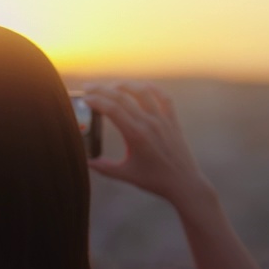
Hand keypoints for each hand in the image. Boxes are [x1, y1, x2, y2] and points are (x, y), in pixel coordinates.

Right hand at [83, 84, 211, 207]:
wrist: (184, 183)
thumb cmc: (155, 180)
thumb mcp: (126, 175)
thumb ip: (104, 168)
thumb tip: (87, 162)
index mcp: (136, 135)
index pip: (112, 110)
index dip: (96, 101)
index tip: (84, 98)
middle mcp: (149, 123)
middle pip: (122, 97)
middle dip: (102, 90)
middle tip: (88, 87)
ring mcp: (162, 119)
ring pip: (142, 91)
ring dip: (124, 85)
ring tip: (111, 85)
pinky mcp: (172, 120)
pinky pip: (163, 96)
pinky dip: (151, 88)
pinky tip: (140, 86)